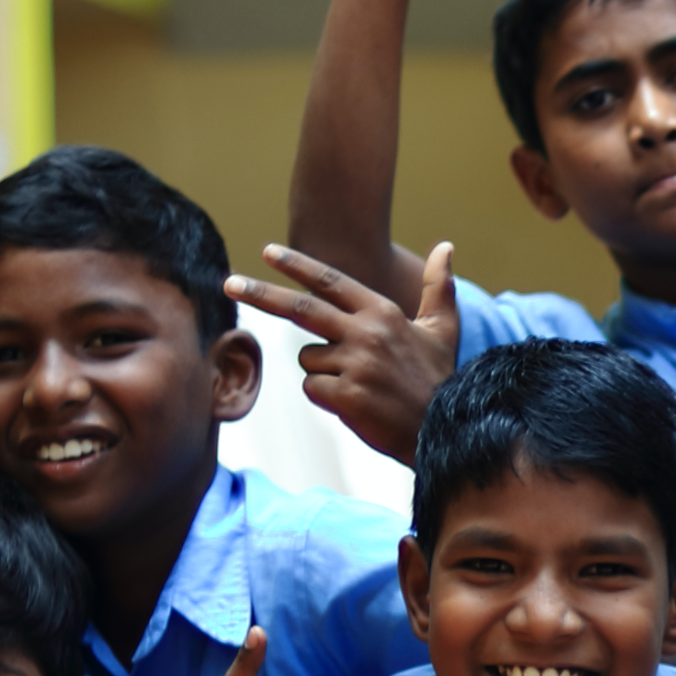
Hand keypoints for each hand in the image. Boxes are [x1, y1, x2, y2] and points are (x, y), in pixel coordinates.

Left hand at [231, 241, 456, 457]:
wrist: (446, 430)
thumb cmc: (440, 379)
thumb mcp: (443, 328)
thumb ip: (438, 286)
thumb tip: (446, 246)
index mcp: (382, 312)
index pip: (330, 282)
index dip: (297, 266)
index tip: (268, 253)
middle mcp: (366, 333)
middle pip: (301, 309)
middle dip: (261, 293)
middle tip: (229, 283)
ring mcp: (354, 364)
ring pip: (308, 359)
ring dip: (323, 372)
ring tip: (360, 386)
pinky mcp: (346, 394)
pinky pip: (313, 388)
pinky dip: (327, 397)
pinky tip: (356, 404)